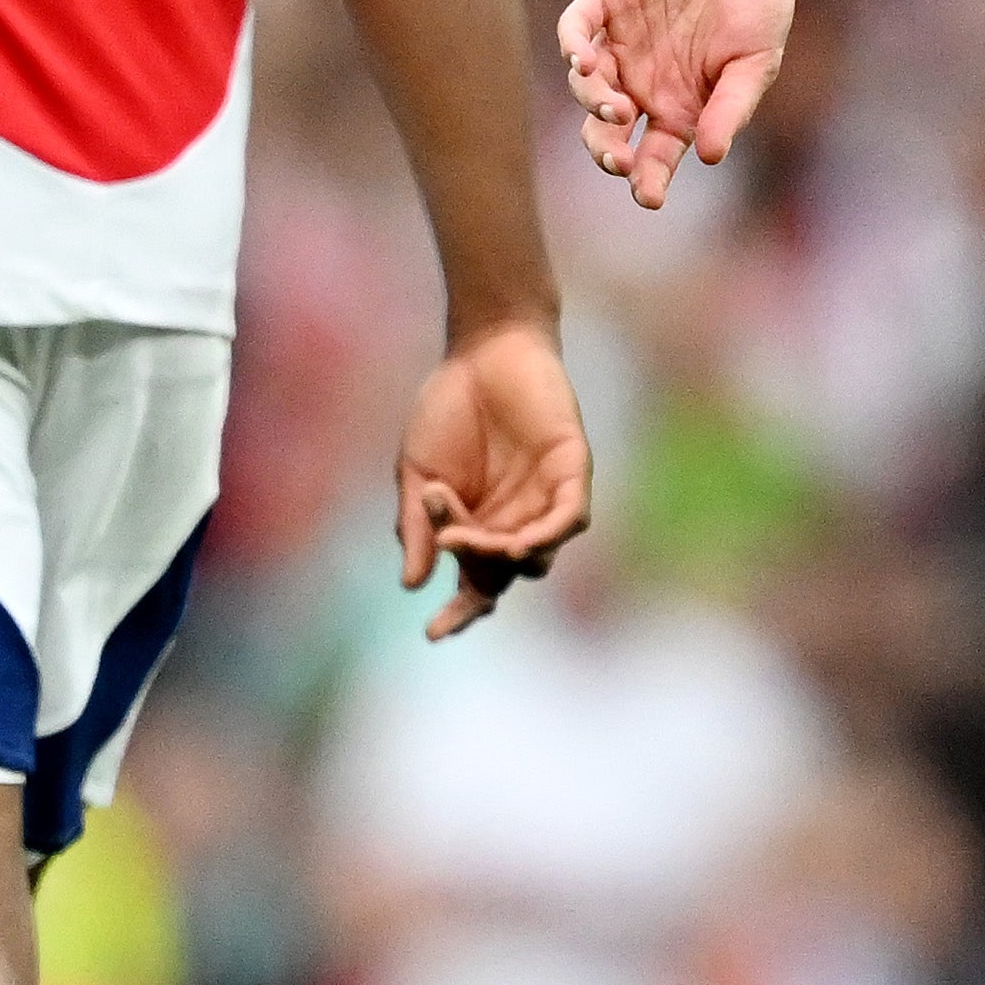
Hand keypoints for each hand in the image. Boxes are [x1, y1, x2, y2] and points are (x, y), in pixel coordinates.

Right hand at [393, 318, 592, 640]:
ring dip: (505, 557)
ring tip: (476, 543)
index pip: (473, 584)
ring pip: (536, 555)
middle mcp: (514, 520)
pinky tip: (521, 543)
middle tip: (453, 567)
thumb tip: (412, 584)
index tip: (433, 634)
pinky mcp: (571, 470)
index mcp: (476, 527)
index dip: (459, 613)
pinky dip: (549, 535)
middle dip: (479, 590)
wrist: (480, 350)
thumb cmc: (447, 409)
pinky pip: (571, 517)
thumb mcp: (417, 473)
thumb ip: (419, 526)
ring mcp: (545, 498)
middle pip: (504, 577)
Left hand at [559, 0, 796, 209]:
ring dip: (593, 103)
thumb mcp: (757, 61)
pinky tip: (585, 61)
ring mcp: (621, 39)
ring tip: (615, 106)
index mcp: (679, 104)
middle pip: (607, 130)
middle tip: (617, 158)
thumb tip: (708, 157)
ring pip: (587, 85)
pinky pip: (576, 28)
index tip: (648, 196)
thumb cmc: (760, 0)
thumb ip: (730, 107)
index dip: (646, 179)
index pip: (653, 154)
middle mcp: (643, 79)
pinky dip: (573, 47)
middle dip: (606, 151)